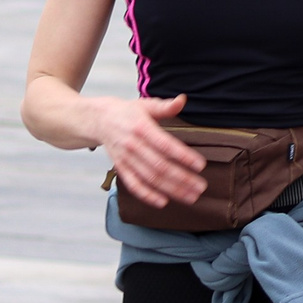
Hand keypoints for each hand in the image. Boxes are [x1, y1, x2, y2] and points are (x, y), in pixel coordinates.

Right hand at [95, 93, 209, 211]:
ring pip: (150, 178)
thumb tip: (182, 99)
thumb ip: (165, 106)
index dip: (183, 156)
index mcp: (142, 127)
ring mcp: (126, 159)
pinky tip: (163, 202)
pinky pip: (134, 185)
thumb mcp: (146, 105)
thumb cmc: (128, 112)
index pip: (166, 145)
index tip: (201, 165)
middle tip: (201, 187)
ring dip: (171, 190)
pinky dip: (147, 195)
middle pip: (160, 166)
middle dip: (182, 179)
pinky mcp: (120, 169)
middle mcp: (133, 145)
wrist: (100, 120)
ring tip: (191, 197)